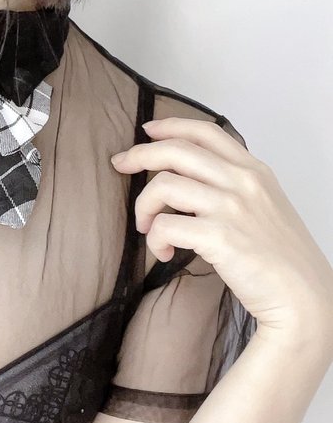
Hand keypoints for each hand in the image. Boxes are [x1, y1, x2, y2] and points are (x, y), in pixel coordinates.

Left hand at [109, 116, 332, 336]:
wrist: (302, 296)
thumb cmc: (280, 258)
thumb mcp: (266, 205)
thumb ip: (234, 186)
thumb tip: (189, 178)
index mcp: (254, 171)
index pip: (206, 132)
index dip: (170, 126)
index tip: (146, 131)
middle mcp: (242, 182)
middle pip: (176, 151)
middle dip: (139, 155)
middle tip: (120, 166)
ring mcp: (230, 207)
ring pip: (162, 185)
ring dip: (143, 206)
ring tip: (147, 227)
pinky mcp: (218, 236)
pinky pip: (164, 226)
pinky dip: (154, 239)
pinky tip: (164, 253)